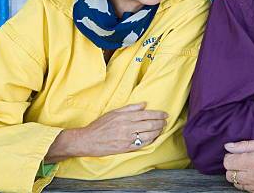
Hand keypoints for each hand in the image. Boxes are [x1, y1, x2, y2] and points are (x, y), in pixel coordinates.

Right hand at [47, 102, 167, 159]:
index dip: (158, 114)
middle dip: (160, 123)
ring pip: (148, 135)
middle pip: (150, 124)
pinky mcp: (125, 148)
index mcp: (125, 117)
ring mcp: (127, 138)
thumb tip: (144, 104)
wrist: (88, 140)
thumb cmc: (100, 125)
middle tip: (165, 121)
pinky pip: (142, 144)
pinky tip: (153, 138)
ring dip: (157, 132)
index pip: (146, 114)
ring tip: (161, 129)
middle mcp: (127, 127)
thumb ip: (130, 108)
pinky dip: (150, 140)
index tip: (165, 114)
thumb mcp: (114, 112)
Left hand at [223, 139, 253, 192]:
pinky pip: (247, 190)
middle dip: (233, 167)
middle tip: (242, 160)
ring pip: (237, 184)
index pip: (227, 162)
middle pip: (229, 175)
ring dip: (239, 176)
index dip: (230, 156)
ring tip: (251, 168)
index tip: (236, 154)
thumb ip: (245, 145)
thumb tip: (229, 146)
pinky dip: (248, 183)